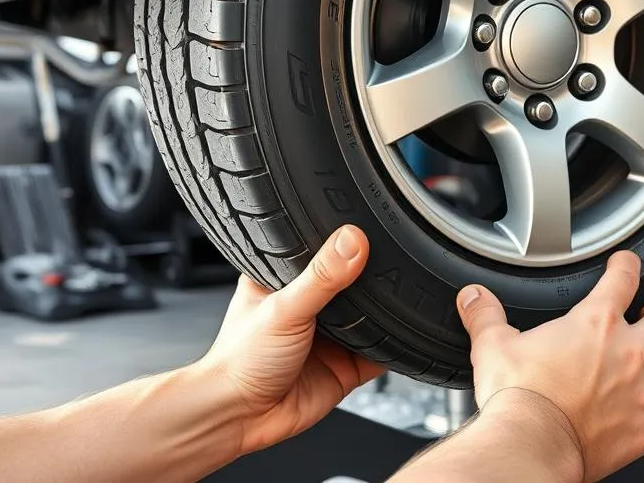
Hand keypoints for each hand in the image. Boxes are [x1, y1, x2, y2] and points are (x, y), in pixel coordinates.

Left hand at [196, 224, 384, 453]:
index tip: (370, 225)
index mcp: (285, 280)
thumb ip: (321, 276)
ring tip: (403, 293)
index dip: (343, 238)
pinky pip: (379, 353)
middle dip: (371, 276)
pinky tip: (403, 334)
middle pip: (352, 283)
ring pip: (370, 317)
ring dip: (385, 311)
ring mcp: (330, 337)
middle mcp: (310, 306)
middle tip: (394, 259)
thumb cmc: (240, 361)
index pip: (321, 249)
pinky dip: (393, 346)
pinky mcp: (345, 366)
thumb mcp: (283, 307)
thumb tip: (352, 240)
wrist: (242, 418)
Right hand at [458, 251, 643, 482]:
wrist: (531, 447)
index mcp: (597, 324)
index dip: (626, 265)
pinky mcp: (640, 431)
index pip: (625, 278)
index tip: (625, 263)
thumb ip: (485, 316)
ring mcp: (639, 395)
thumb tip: (472, 297)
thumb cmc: (518, 397)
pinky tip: (616, 416)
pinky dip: (635, 414)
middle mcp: (627, 355)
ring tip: (632, 370)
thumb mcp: (493, 346)